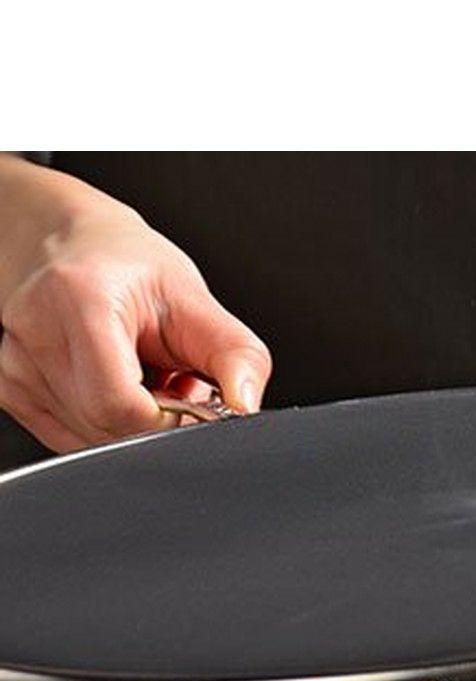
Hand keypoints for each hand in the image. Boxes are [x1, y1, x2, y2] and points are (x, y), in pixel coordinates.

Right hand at [0, 158, 270, 450]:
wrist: (69, 242)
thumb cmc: (130, 266)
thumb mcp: (196, 299)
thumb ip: (236, 356)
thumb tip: (247, 405)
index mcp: (79, 300)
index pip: (120, 405)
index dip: (168, 418)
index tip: (190, 395)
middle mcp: (37, 332)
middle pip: (106, 427)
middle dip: (154, 419)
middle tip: (169, 378)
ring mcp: (15, 364)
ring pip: (90, 437)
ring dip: (131, 422)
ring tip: (142, 375)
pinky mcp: (10, 387)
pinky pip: (72, 435)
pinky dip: (105, 421)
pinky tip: (116, 383)